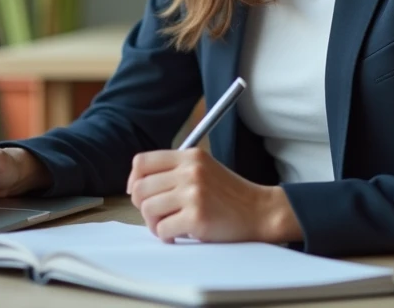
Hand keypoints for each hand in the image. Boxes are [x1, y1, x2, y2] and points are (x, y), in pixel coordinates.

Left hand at [127, 147, 301, 243]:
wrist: (260, 211)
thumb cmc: (230, 195)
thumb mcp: (204, 169)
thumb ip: (175, 171)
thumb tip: (137, 186)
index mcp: (190, 156)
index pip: (142, 162)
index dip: (134, 180)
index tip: (138, 193)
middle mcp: (190, 171)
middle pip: (141, 188)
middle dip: (142, 206)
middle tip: (156, 215)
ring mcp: (193, 193)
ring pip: (148, 209)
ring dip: (153, 223)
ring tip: (168, 226)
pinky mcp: (197, 217)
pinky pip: (162, 229)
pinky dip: (166, 236)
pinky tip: (179, 234)